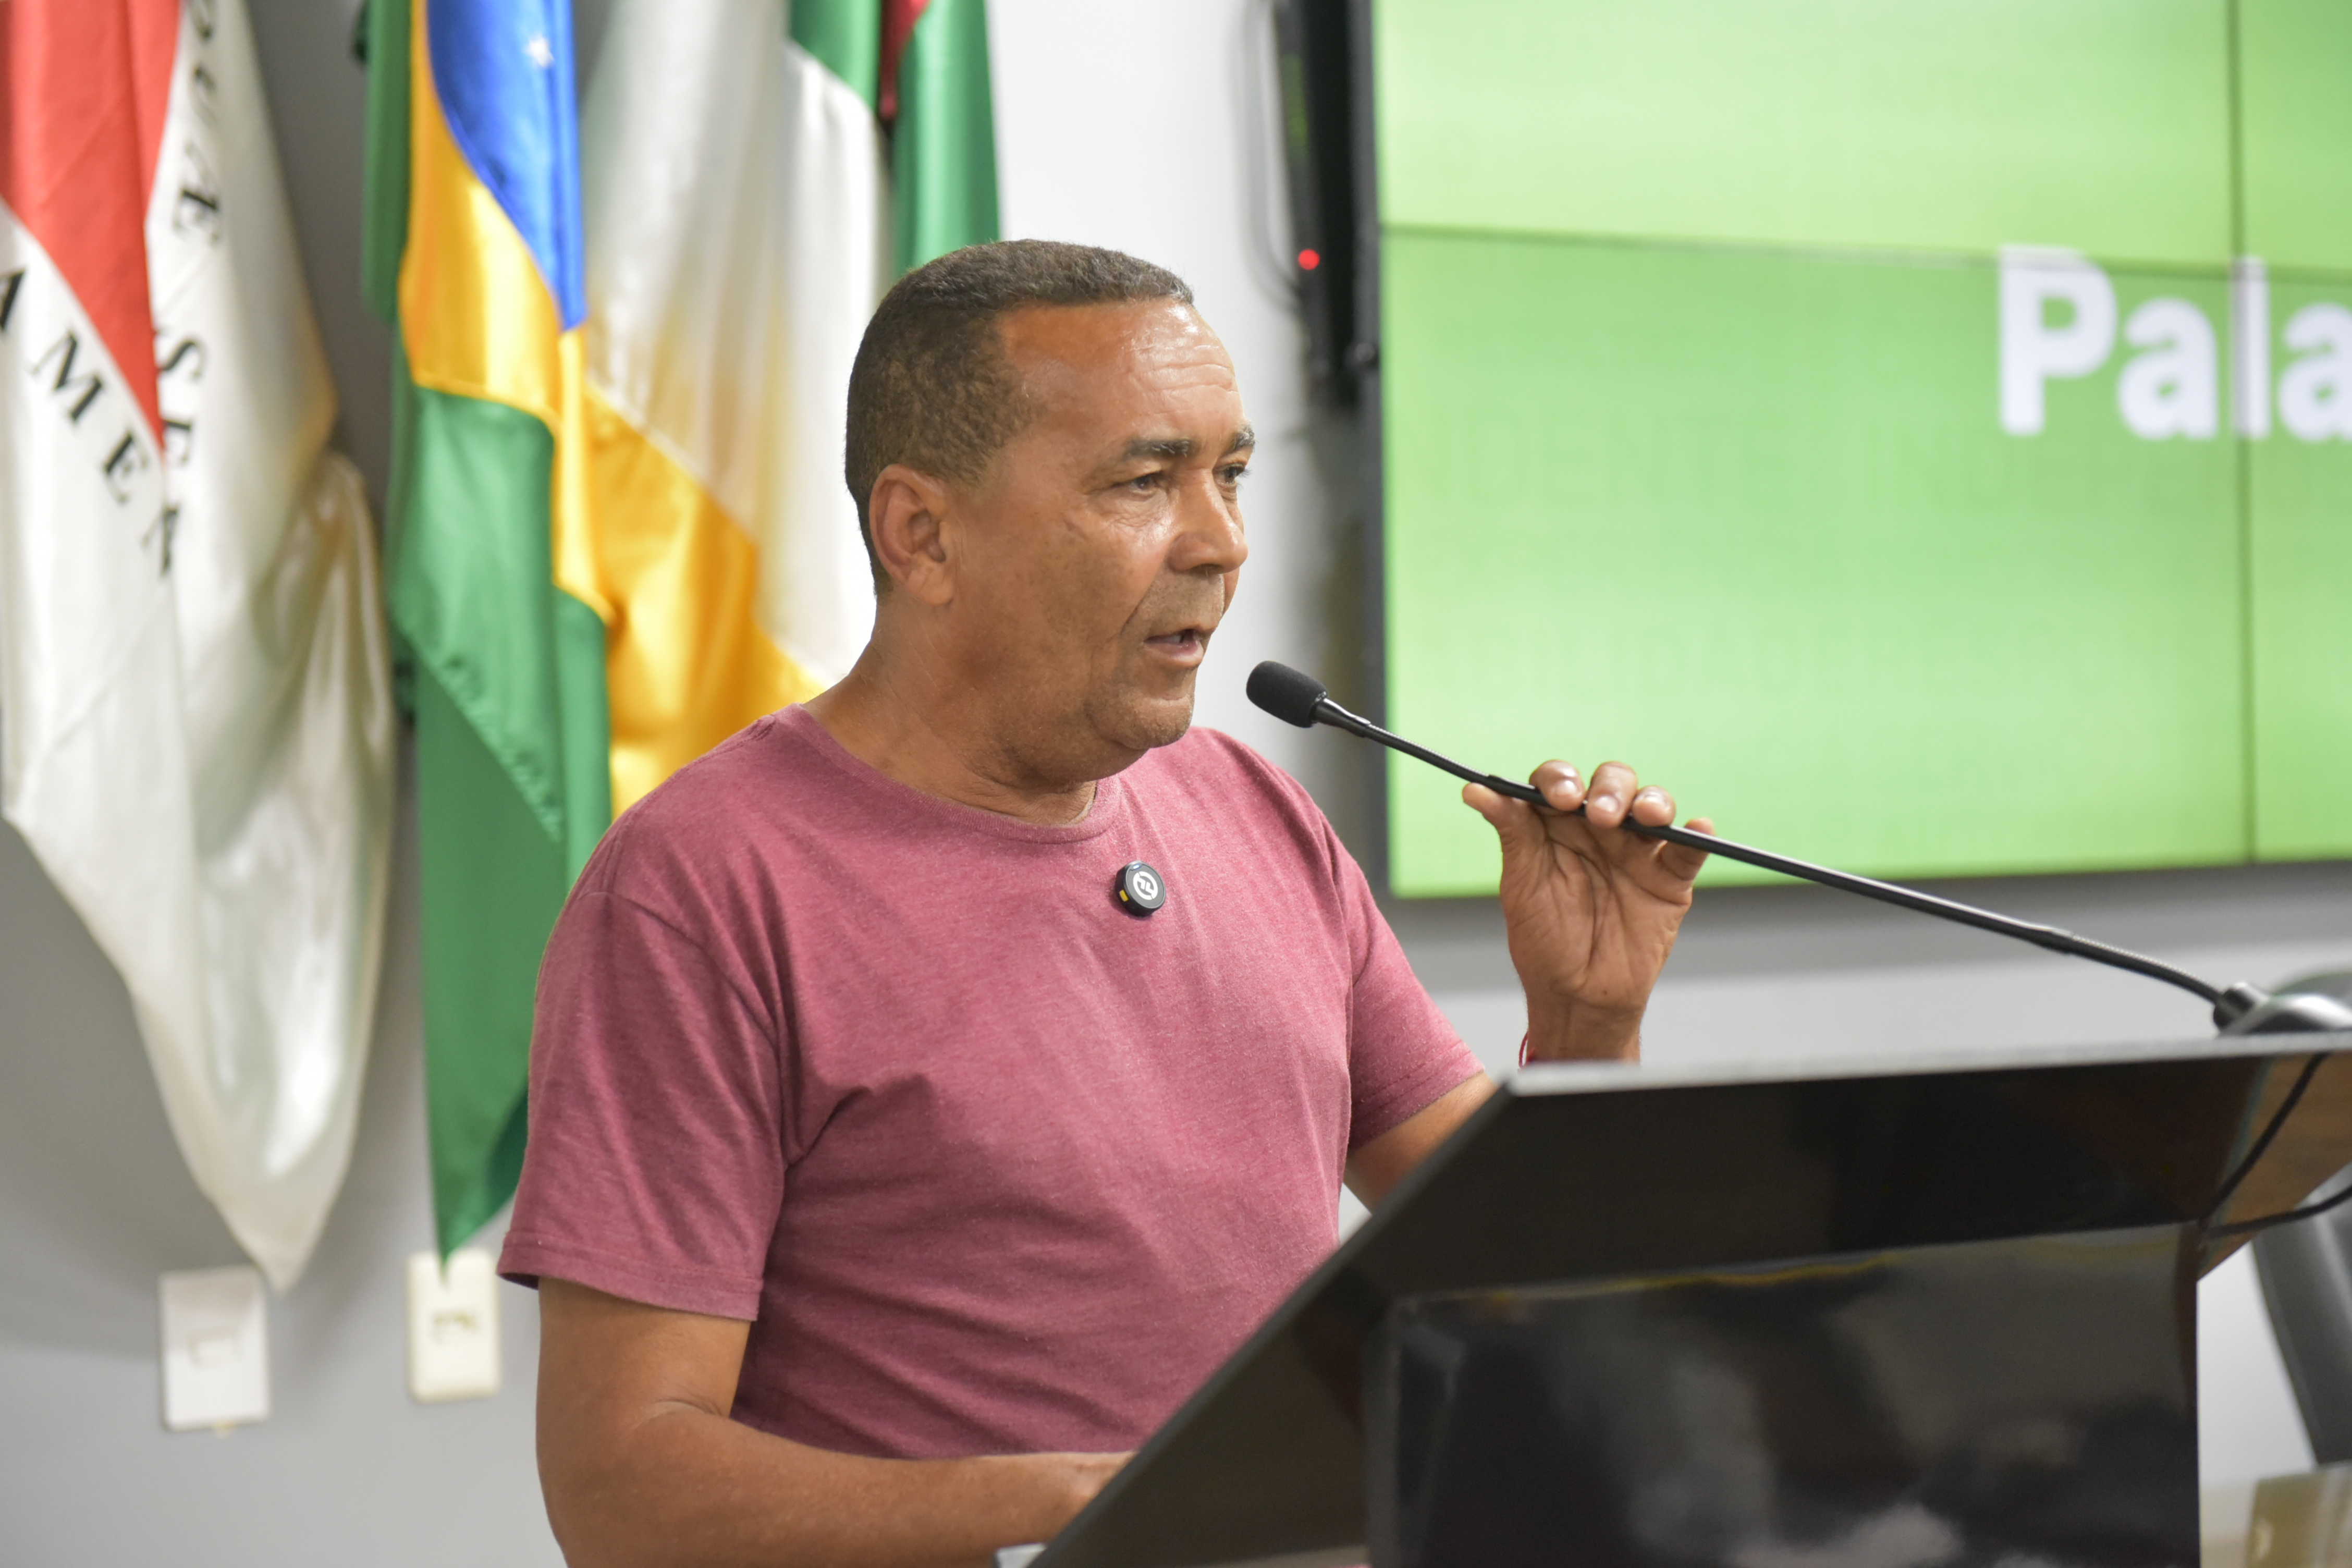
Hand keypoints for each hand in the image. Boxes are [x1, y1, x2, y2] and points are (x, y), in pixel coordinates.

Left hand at [1463, 761, 1711, 1062]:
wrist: (1578, 996)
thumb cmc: (1544, 941)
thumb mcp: (1522, 885)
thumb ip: (1512, 832)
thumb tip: (1475, 788)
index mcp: (1557, 825)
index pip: (1560, 782)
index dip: (1561, 780)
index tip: (1560, 799)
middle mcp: (1599, 830)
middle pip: (1612, 784)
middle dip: (1610, 789)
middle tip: (1600, 816)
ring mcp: (1637, 852)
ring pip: (1653, 806)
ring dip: (1653, 802)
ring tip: (1647, 817)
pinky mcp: (1669, 879)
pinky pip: (1689, 850)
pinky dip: (1698, 835)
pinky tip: (1699, 826)